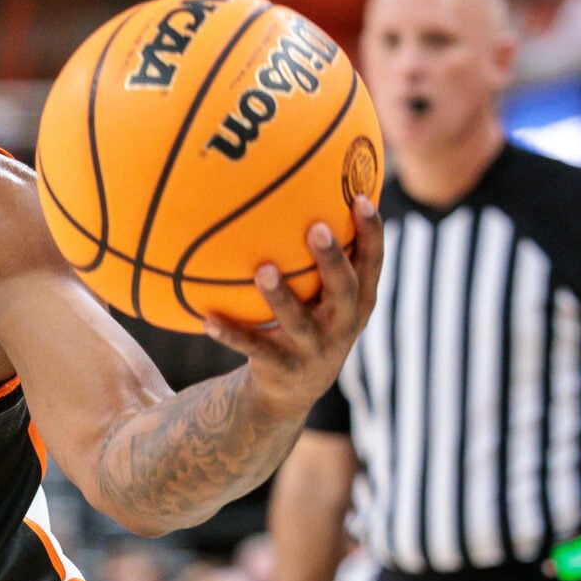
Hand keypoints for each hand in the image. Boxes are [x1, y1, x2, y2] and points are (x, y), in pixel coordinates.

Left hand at [203, 197, 383, 415]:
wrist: (291, 390)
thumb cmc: (309, 322)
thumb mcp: (323, 295)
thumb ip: (319, 257)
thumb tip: (299, 190)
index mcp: (358, 301)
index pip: (373, 263)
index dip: (372, 233)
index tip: (360, 198)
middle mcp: (342, 324)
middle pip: (344, 289)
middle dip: (332, 260)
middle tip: (316, 229)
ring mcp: (314, 349)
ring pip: (298, 321)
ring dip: (281, 296)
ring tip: (263, 270)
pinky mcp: (282, 368)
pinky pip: (253, 347)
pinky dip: (231, 334)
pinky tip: (207, 319)